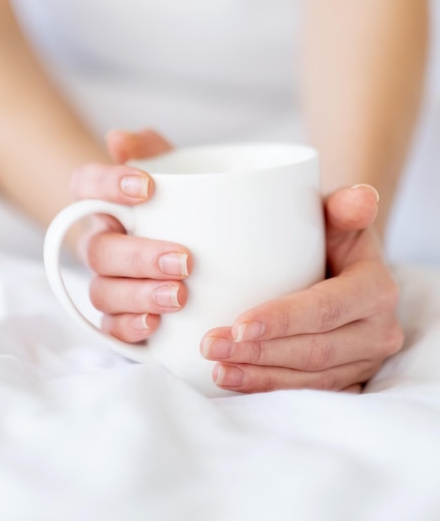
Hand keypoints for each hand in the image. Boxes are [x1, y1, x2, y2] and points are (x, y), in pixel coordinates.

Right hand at [70, 129, 192, 341]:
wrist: (189, 240)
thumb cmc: (177, 204)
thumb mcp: (174, 170)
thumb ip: (150, 147)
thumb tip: (119, 139)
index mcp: (107, 205)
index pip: (85, 186)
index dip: (107, 185)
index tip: (147, 186)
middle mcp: (101, 244)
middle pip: (99, 250)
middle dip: (139, 256)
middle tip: (184, 259)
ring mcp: (108, 281)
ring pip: (103, 291)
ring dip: (139, 294)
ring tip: (181, 295)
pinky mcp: (120, 316)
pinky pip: (111, 327)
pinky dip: (130, 327)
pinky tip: (157, 325)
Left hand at [200, 184, 403, 393]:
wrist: (341, 266)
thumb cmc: (330, 236)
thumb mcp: (336, 216)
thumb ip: (344, 205)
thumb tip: (362, 197)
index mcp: (376, 289)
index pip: (326, 309)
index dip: (284, 320)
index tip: (239, 324)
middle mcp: (378, 330)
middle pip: (315, 351)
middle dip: (261, 353)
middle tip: (212, 346)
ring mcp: (365, 361)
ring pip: (311, 379)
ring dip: (260, 377)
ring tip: (217, 367)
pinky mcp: (349, 379)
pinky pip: (310, 393)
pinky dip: (270, 389)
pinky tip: (235, 381)